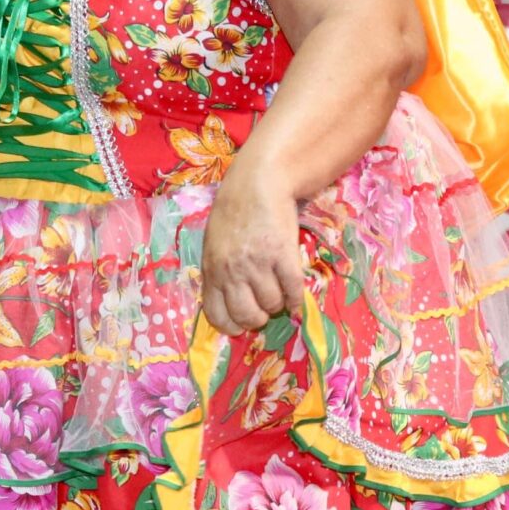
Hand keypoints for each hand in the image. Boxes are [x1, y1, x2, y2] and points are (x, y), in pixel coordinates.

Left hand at [199, 164, 303, 335]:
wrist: (258, 183)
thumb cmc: (234, 212)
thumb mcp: (214, 244)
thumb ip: (219, 272)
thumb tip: (231, 301)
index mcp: (212, 270)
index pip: (218, 315)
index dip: (233, 326)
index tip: (243, 324)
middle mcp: (232, 271)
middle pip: (247, 316)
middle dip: (259, 318)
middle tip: (265, 310)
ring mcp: (258, 264)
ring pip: (272, 304)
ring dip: (278, 302)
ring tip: (278, 289)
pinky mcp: (283, 255)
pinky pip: (293, 290)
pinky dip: (296, 299)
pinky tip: (295, 297)